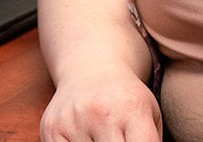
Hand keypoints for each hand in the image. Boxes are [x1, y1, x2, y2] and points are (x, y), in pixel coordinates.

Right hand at [40, 69, 161, 141]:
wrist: (90, 69)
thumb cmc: (126, 100)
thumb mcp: (150, 114)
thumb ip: (151, 139)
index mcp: (133, 109)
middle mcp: (102, 113)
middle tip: (119, 139)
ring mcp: (74, 121)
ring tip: (102, 137)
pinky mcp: (52, 129)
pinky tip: (84, 140)